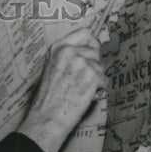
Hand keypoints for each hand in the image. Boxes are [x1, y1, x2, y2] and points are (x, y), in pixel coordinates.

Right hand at [17, 27, 103, 151]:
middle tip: (82, 79)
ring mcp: (82, 63)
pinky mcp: (92, 76)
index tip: (91, 51)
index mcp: (58, 48)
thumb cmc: (47, 98)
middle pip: (95, 51)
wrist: (46, 118)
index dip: (90, 43)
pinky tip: (84, 96)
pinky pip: (104, 80)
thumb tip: (87, 50)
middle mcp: (69, 52)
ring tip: (79, 90)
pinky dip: (98, 90)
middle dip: (93, 65)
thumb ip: (66, 56)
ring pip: (100, 67)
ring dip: (95, 79)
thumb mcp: (51, 68)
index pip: (84, 33)